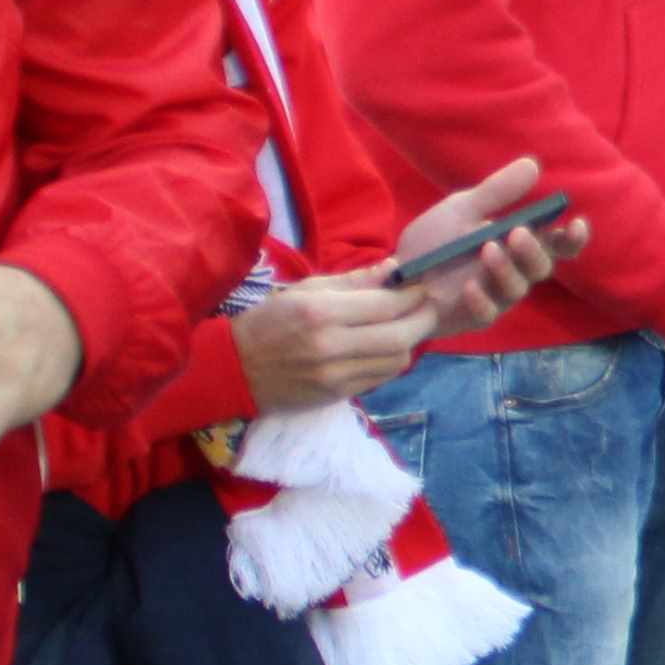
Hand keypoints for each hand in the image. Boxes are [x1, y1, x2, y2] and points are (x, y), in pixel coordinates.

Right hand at [231, 270, 438, 414]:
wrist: (235, 367)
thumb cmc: (270, 320)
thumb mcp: (306, 290)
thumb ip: (354, 281)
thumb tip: (395, 269)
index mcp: (322, 312)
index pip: (386, 305)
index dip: (412, 296)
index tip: (422, 286)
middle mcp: (332, 346)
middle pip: (400, 337)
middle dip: (424, 319)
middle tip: (429, 307)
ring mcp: (335, 375)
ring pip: (396, 361)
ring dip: (411, 342)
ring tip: (409, 326)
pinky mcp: (337, 395)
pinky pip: (380, 378)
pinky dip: (392, 361)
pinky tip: (389, 347)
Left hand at [385, 156, 575, 338]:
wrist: (393, 274)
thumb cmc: (433, 242)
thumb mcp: (461, 209)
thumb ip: (496, 192)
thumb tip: (533, 165)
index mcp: (517, 245)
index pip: (557, 245)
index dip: (572, 238)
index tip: (575, 223)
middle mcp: (514, 272)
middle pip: (542, 267)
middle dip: (534, 250)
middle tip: (517, 233)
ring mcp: (496, 297)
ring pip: (517, 288)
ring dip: (506, 269)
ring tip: (488, 249)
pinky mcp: (474, 317)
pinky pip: (487, 313)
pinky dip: (482, 300)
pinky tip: (470, 286)